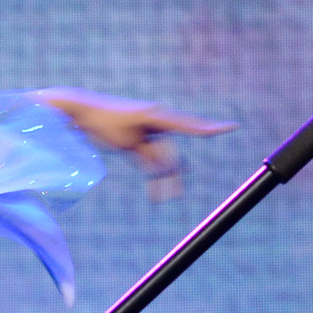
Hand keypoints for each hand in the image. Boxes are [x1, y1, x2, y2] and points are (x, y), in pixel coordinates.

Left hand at [35, 90, 231, 198]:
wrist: (79, 114)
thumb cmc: (103, 122)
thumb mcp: (127, 140)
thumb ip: (149, 153)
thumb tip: (167, 168)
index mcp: (158, 115)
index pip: (190, 124)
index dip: (212, 128)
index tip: (234, 127)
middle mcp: (157, 122)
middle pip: (172, 153)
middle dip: (170, 176)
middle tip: (172, 196)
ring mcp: (147, 132)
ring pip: (162, 159)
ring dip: (161, 179)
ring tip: (161, 198)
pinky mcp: (137, 140)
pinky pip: (151, 160)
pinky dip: (153, 174)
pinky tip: (157, 191)